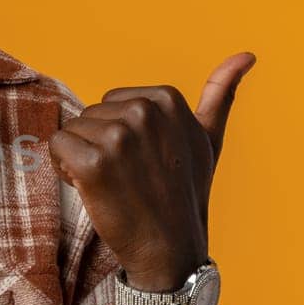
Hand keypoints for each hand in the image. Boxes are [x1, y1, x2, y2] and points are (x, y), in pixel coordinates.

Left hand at [49, 52, 254, 291]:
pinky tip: (92, 189)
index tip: (142, 161)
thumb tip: (246, 54)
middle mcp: (144, 112)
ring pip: (72, 131)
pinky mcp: (94, 163)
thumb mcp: (208, 139)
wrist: (171, 250)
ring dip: (81, 159)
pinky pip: (57, 147)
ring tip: (114, 186)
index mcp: (167, 98)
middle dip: (99, 145)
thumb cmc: (184, 194)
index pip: (112, 102)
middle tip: (128, 178)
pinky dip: (64, 169)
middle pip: (90, 115)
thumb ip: (221, 94)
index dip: (119, 133)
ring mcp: (120, 137)